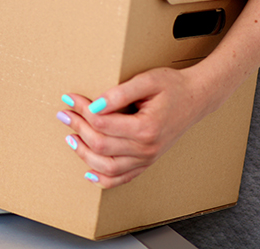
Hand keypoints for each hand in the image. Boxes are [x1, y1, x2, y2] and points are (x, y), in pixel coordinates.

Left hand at [57, 66, 212, 187]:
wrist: (196, 98)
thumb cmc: (173, 87)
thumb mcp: (147, 81)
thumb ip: (119, 93)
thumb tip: (95, 105)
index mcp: (146, 128)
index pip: (102, 123)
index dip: (82, 110)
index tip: (70, 98)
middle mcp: (146, 149)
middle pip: (100, 145)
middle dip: (77, 128)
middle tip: (64, 114)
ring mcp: (146, 159)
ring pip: (106, 167)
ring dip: (83, 154)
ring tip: (70, 138)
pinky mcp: (146, 163)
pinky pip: (120, 179)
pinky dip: (101, 178)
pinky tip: (87, 169)